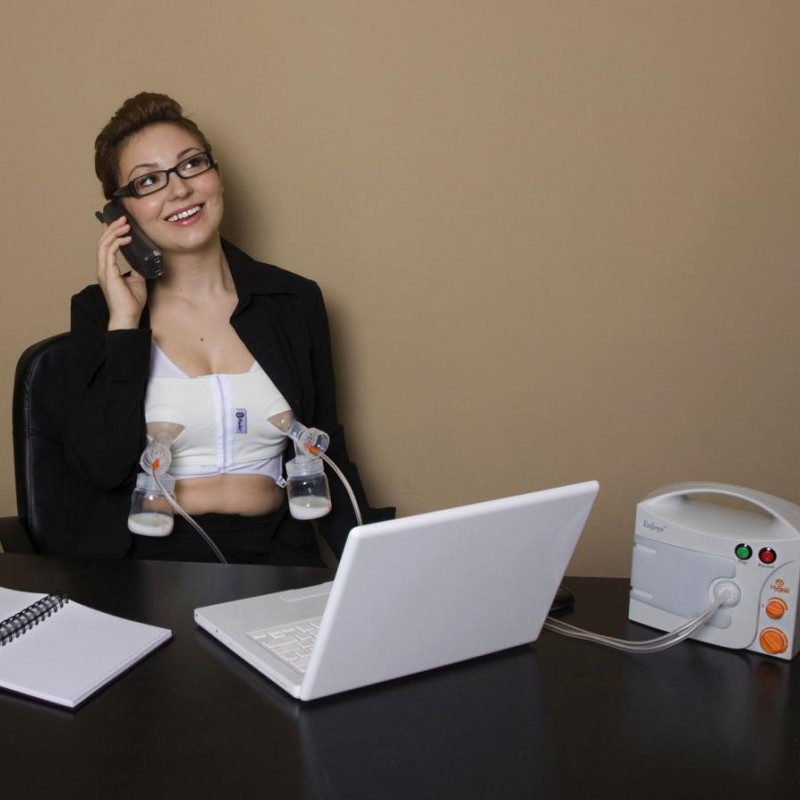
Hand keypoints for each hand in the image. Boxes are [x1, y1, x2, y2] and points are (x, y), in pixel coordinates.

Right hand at [96, 215, 147, 329]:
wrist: (128, 316)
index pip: (105, 247)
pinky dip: (117, 243)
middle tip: (123, 219)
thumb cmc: (131, 302)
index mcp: (108, 270)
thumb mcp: (137, 280)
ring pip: (104, 244)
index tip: (113, 222)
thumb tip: (141, 259)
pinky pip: (109, 252)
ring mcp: (104, 271)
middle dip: (112, 228)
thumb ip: (136, 269)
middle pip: (103, 242)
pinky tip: (126, 238)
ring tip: (125, 224)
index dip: (108, 233)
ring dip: (115, 232)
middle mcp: (103, 268)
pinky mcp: (108, 273)